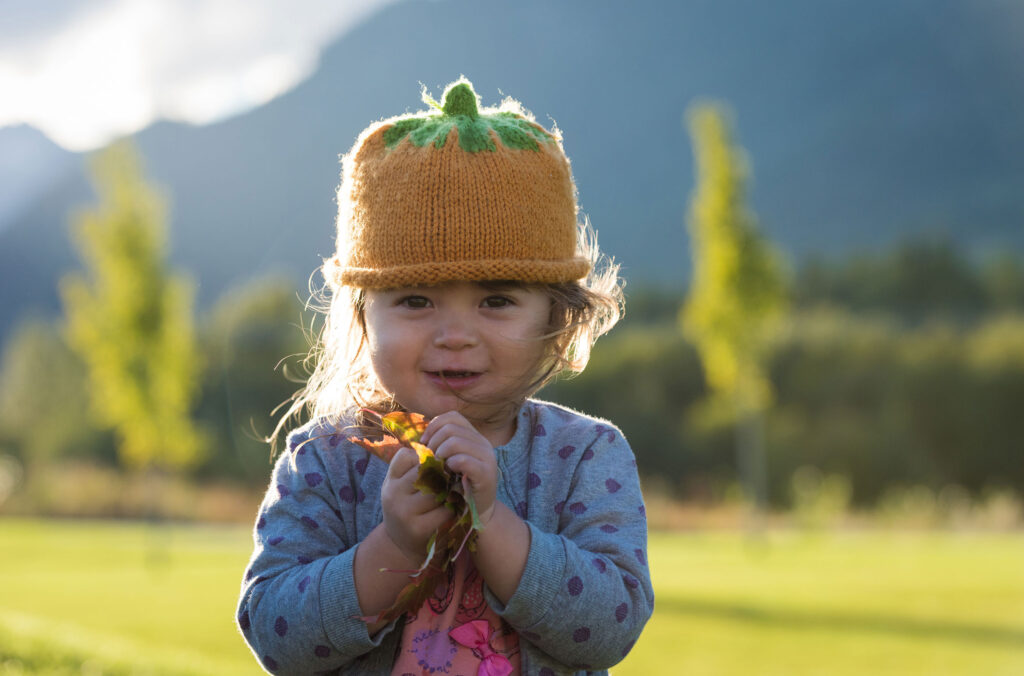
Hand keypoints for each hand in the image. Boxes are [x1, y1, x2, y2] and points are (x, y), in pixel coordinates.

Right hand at [380, 446, 451, 563]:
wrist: (400, 546)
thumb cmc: (406, 508)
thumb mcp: (400, 487)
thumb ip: (412, 469)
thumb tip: (437, 449)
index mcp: (389, 482)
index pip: (407, 456)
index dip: (424, 459)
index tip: (431, 468)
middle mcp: (393, 495)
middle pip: (425, 473)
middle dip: (441, 475)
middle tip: (450, 479)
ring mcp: (404, 513)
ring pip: (437, 491)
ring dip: (449, 492)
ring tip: (451, 494)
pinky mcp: (419, 528)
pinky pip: (445, 510)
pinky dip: (452, 509)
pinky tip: (450, 511)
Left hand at [420, 411, 498, 525]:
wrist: (476, 512)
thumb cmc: (457, 486)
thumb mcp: (448, 462)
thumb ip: (440, 447)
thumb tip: (421, 438)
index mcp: (474, 437)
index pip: (452, 417)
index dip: (434, 426)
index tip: (424, 444)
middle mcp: (483, 443)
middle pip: (451, 427)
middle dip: (434, 442)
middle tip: (429, 460)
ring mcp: (487, 457)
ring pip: (456, 441)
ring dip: (440, 454)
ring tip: (438, 467)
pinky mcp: (486, 474)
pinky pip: (463, 460)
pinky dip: (450, 465)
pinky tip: (447, 474)